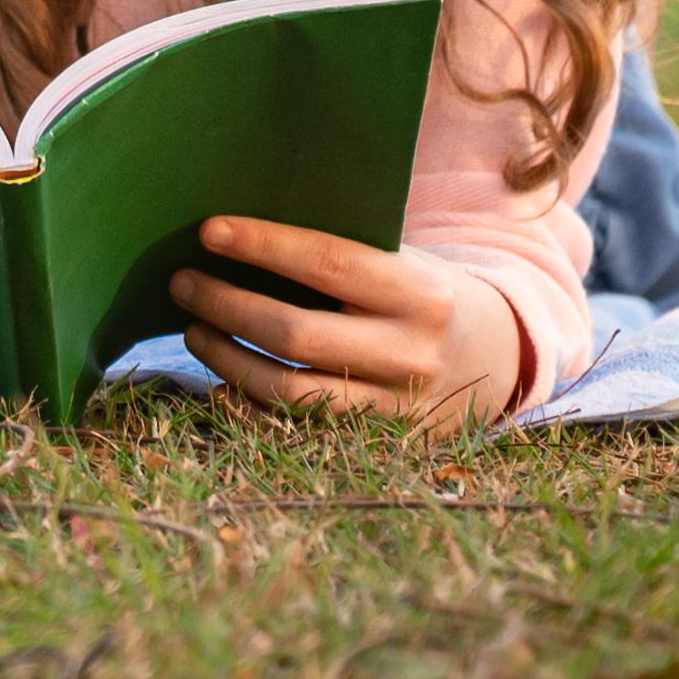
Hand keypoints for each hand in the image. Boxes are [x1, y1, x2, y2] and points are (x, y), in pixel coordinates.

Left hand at [169, 218, 523, 430]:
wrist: (497, 361)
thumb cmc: (423, 295)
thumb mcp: (405, 264)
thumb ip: (345, 254)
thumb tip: (242, 233)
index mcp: (421, 295)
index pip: (329, 264)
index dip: (264, 246)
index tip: (210, 232)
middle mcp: (412, 355)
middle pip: (296, 334)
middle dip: (227, 304)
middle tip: (182, 282)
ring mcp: (395, 409)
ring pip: (288, 391)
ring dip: (226, 358)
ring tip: (193, 328)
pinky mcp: (378, 445)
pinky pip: (296, 429)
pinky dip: (248, 405)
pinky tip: (221, 379)